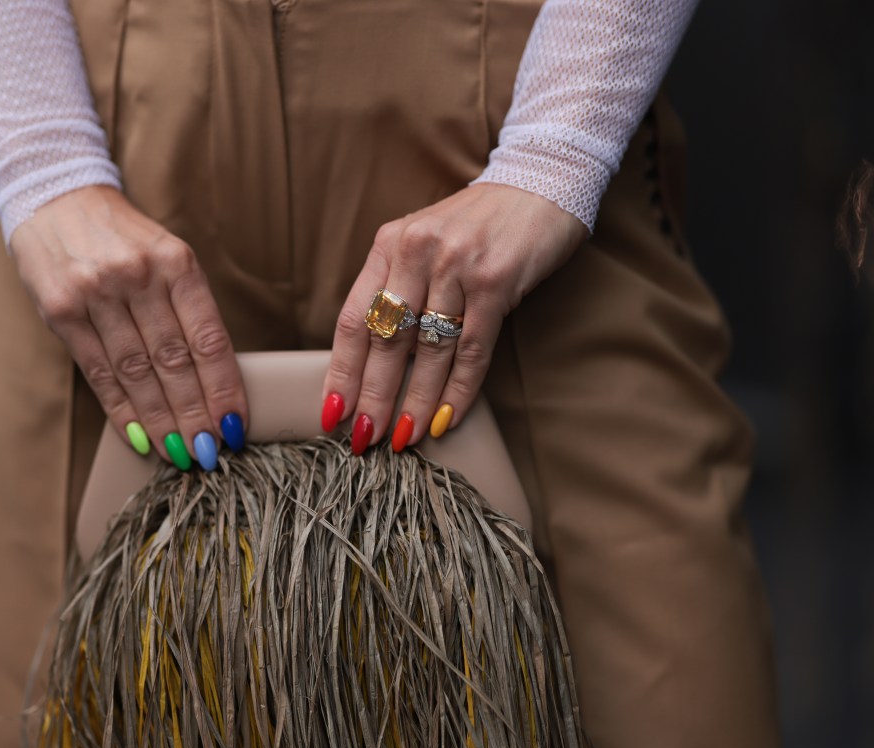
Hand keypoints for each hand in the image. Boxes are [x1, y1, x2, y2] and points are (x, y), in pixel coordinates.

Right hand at [10, 185, 246, 468]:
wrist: (57, 197)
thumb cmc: (124, 239)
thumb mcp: (167, 257)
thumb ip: (188, 309)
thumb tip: (213, 381)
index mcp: (177, 263)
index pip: (208, 339)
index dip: (224, 388)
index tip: (235, 425)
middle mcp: (138, 276)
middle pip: (175, 362)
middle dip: (195, 415)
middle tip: (210, 452)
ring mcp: (96, 293)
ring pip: (137, 372)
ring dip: (161, 421)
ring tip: (179, 453)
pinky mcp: (61, 310)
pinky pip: (98, 371)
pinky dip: (120, 409)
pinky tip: (138, 435)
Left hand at [320, 183, 587, 452]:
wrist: (540, 181)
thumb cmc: (478, 225)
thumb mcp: (424, 242)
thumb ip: (397, 287)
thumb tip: (373, 361)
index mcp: (389, 245)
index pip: (353, 320)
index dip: (341, 371)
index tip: (332, 412)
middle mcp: (417, 252)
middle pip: (386, 341)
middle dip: (373, 397)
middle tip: (363, 439)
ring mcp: (457, 266)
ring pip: (428, 351)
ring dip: (415, 402)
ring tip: (403, 438)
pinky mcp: (496, 281)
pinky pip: (472, 350)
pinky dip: (459, 389)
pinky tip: (446, 417)